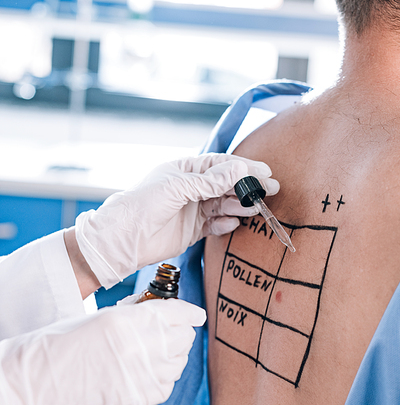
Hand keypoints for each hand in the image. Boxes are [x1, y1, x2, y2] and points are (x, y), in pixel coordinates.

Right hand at [0, 298, 204, 404]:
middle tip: (169, 334)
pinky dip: (163, 380)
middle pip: (184, 339)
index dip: (190, 314)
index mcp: (129, 320)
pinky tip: (146, 374)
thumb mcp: (100, 317)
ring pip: (179, 364)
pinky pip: (167, 387)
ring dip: (172, 357)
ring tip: (153, 355)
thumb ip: (134, 316)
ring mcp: (142, 376)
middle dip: (180, 334)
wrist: (36, 384)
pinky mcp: (139, 400)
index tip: (195, 316)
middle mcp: (141, 347)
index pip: (179, 313)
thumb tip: (158, 315)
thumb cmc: (58, 346)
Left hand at [74, 153, 278, 288]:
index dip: (243, 168)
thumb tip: (239, 168)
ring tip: (254, 209)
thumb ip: (209, 181)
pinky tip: (233, 223)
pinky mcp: (193, 230)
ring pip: (224, 205)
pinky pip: (216, 225)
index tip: (264, 172)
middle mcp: (191, 188)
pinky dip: (226, 224)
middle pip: (226, 185)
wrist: (124, 239)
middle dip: (247, 187)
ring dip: (239, 206)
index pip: (220, 165)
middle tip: (269, 190)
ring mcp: (193, 209)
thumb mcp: (177, 188)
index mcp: (185, 170)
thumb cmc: (142, 205)